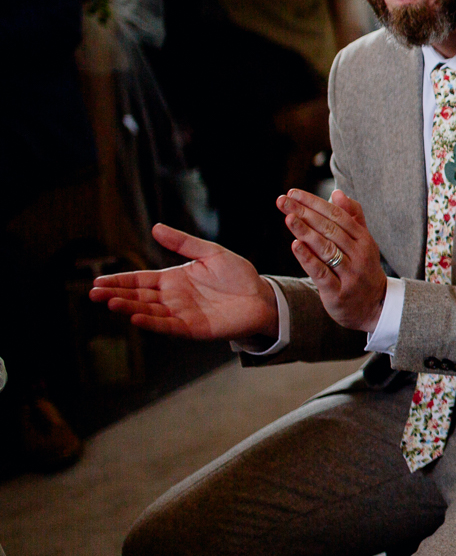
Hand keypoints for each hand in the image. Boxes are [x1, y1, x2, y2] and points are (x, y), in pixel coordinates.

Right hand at [89, 223, 277, 340]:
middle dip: (116, 295)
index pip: (139, 280)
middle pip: (139, 296)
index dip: (119, 281)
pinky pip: (169, 325)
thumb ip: (183, 243)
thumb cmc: (238, 275)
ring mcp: (181, 314)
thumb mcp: (210, 253)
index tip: (98, 282)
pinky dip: (153, 322)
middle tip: (94, 293)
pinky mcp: (194, 328)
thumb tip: (156, 228)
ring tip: (111, 303)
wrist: (262, 297)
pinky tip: (136, 317)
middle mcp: (173, 298)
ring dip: (130, 307)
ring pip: (149, 311)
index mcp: (173, 280)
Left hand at [279, 189, 385, 333]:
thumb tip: (337, 193)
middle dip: (305, 213)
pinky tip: (295, 245)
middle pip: (330, 229)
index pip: (337, 215)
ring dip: (306, 231)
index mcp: (364, 239)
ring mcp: (350, 274)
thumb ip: (352, 217)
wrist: (376, 308)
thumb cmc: (363, 270)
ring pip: (326, 249)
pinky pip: (322, 273)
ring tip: (288, 217)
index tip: (293, 193)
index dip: (314, 203)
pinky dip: (308, 259)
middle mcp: (359, 255)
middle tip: (282, 201)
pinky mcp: (338, 292)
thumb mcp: (364, 243)